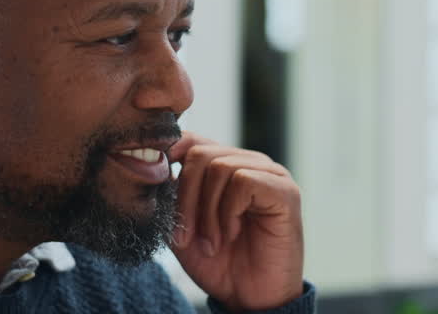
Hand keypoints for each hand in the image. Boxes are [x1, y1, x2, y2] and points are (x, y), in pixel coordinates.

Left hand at [167, 132, 303, 311]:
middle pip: (201, 152)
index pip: (193, 139)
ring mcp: (270, 174)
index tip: (155, 184)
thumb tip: (153, 167)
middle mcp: (249, 163)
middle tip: (187, 236)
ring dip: (207, 212)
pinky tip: (232, 233)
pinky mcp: (284, 191)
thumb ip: (170, 196)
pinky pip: (243, 181)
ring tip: (212, 242)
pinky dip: (228, 212)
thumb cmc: (219, 263)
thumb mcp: (182, 226)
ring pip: (219, 167)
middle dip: (185, 197)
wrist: (250, 299)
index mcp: (226, 166)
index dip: (169, 154)